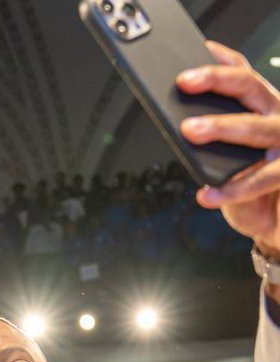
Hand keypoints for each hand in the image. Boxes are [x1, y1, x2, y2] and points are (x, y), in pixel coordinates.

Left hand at [179, 43, 279, 252]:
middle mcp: (278, 117)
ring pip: (255, 128)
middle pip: (249, 87)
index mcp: (264, 108)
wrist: (275, 222)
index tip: (195, 50)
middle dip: (216, 80)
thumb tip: (180, 126)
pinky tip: (205, 195)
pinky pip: (258, 179)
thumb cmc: (250, 186)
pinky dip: (230, 190)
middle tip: (183, 82)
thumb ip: (213, 141)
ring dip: (221, 126)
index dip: (221, 61)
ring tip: (189, 129)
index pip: (243, 75)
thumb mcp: (228, 159)